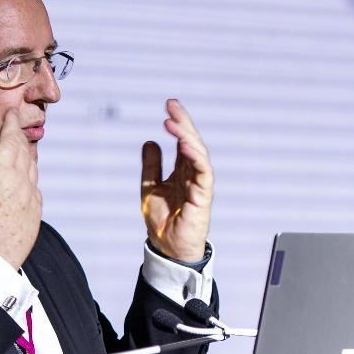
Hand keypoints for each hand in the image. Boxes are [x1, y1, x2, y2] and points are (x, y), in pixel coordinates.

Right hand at [0, 109, 41, 268]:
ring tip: (21, 148)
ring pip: (33, 166)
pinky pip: (35, 186)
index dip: (10, 123)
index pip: (9, 138)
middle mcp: (20, 179)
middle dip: (18, 136)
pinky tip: (23, 178)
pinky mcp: (36, 209)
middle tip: (14, 128)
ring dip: (27, 154)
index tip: (11, 113)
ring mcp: (31, 194)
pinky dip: (30, 176)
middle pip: (24, 149)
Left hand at [141, 98, 212, 262]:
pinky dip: (195, 157)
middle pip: (192, 143)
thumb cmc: (162, 222)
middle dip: (184, 122)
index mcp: (182, 171)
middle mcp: (193, 175)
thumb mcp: (150, 187)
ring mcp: (200, 185)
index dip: (178, 123)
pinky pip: (203, 172)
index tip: (169, 106)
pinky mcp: (203, 196)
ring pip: (199, 154)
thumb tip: (150, 141)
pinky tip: (184, 144)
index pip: (183, 141)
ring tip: (173, 122)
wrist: (166, 248)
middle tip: (172, 105)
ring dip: (187, 136)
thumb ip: (151, 166)